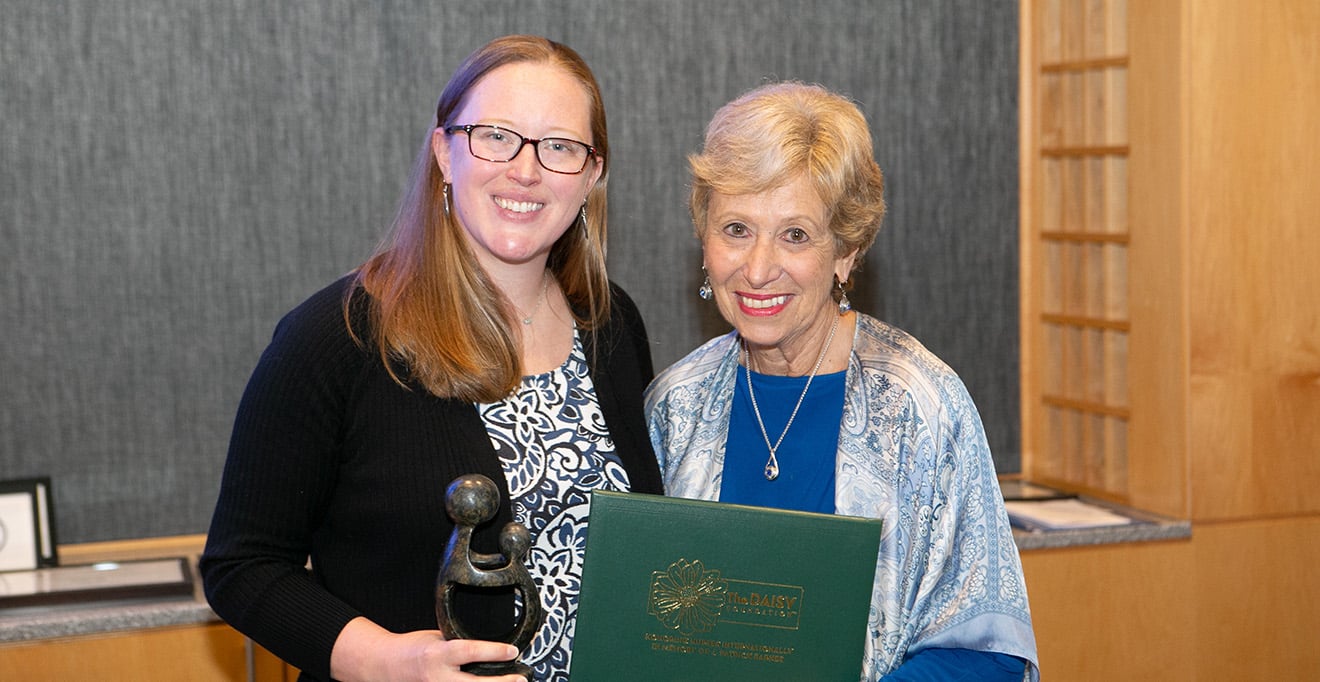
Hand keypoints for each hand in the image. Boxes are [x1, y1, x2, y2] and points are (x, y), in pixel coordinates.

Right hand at [330, 616, 525, 681]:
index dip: (494, 651)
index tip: (512, 650)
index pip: (470, 651)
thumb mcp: (435, 637)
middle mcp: (438, 677)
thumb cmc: (411, 649)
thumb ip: (458, 643)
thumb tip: (487, 647)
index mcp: (438, 654)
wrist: (386, 667)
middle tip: (520, 678)